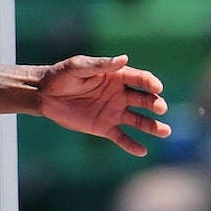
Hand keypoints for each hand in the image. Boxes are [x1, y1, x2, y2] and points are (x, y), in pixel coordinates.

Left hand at [38, 55, 169, 156]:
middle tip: (160, 108)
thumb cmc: (61, 76)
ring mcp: (114, 112)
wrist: (44, 95)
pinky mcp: (104, 127)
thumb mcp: (78, 67)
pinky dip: (131, 145)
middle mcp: (121, 95)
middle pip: (144, 100)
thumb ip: (100, 65)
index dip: (150, 83)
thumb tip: (124, 58)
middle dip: (154, 104)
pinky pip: (121, 137)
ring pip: (138, 120)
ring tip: (165, 132)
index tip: (157, 88)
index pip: (140, 79)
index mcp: (118, 77)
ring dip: (152, 126)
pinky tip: (142, 151)